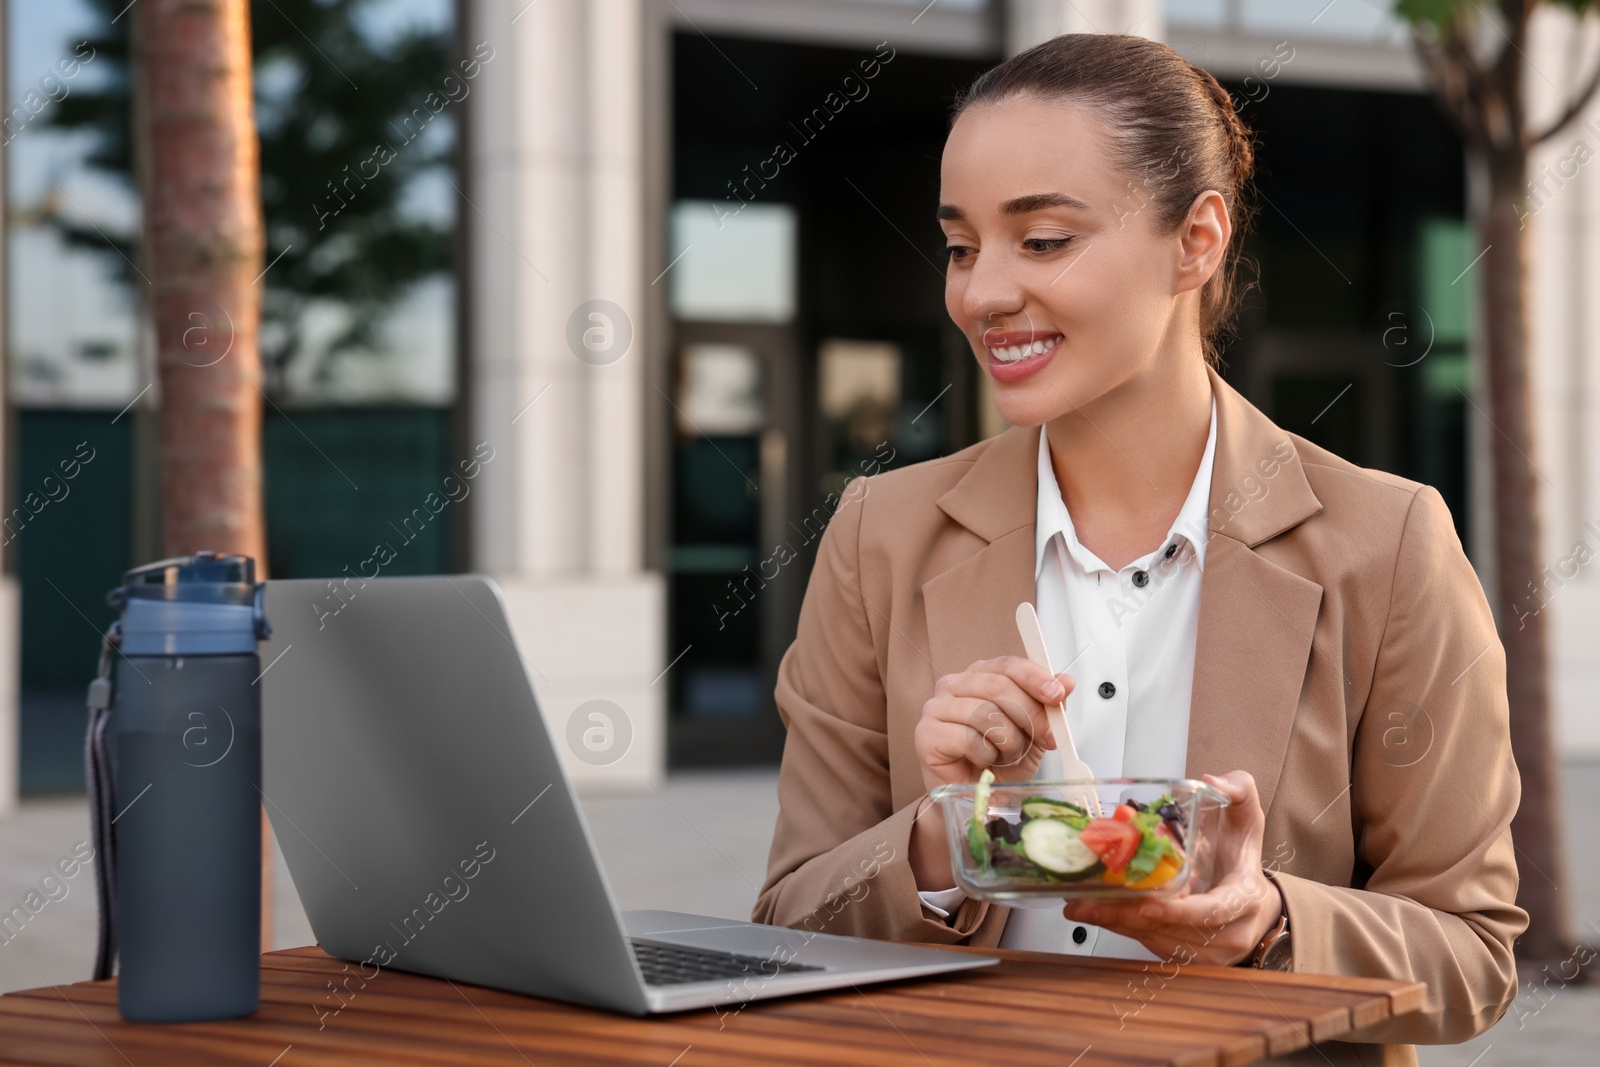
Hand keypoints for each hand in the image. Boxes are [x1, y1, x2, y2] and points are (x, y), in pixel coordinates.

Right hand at [913, 656, 1073, 792]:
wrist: (976, 798)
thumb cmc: (999, 762)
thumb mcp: (1033, 732)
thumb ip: (1047, 705)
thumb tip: (1065, 682)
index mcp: (979, 676)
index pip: (1007, 664)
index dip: (1034, 677)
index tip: (1056, 694)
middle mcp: (954, 685)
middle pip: (998, 686)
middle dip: (1031, 714)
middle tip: (1047, 738)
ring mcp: (936, 708)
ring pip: (985, 713)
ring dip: (1008, 741)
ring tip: (1008, 756)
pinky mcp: (926, 734)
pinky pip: (967, 738)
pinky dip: (985, 754)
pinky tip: (984, 761)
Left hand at [1059, 770, 1283, 966]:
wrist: (1257, 903)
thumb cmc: (1243, 857)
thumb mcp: (1247, 819)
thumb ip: (1238, 791)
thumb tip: (1211, 780)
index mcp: (1244, 898)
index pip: (1214, 911)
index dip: (1180, 912)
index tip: (1148, 906)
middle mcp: (1230, 933)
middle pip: (1175, 932)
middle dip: (1129, 918)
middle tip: (1087, 903)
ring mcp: (1211, 952)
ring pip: (1160, 943)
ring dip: (1119, 926)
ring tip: (1080, 907)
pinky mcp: (1190, 958)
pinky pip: (1154, 947)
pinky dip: (1124, 930)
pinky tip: (1096, 914)